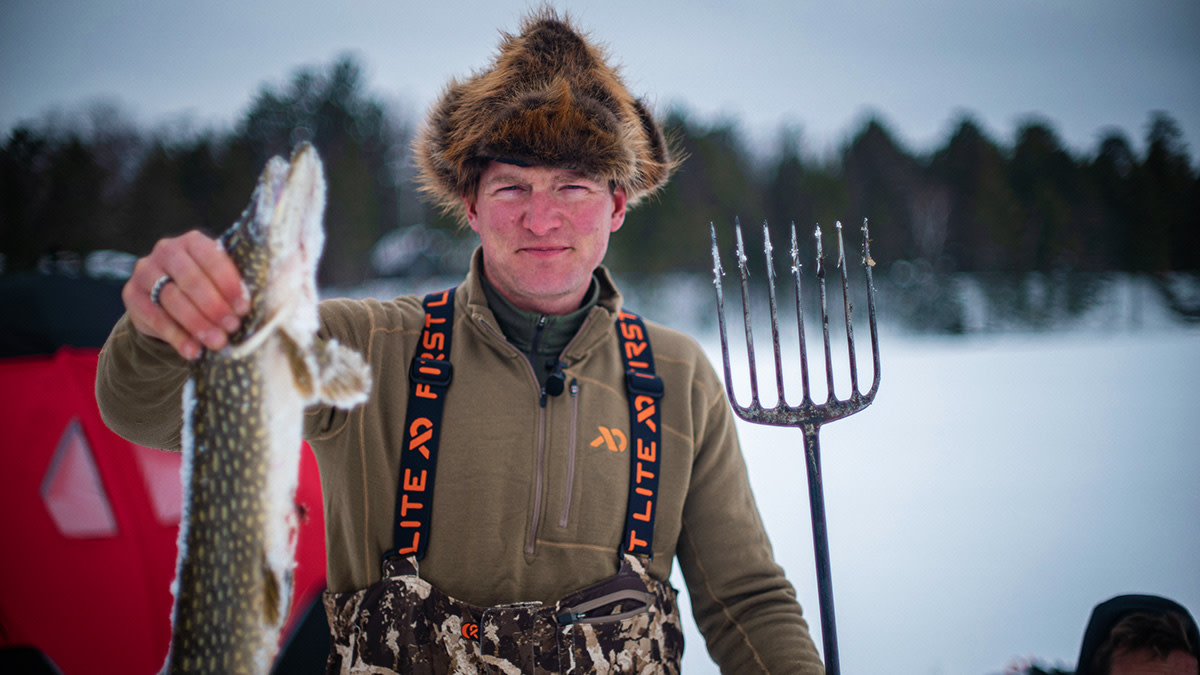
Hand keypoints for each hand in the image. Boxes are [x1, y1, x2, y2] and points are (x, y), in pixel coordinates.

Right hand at [122, 230, 249, 359]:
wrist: (165, 304)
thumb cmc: (206, 289)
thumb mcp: (220, 281)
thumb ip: (240, 283)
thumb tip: (276, 294)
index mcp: (194, 241)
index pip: (212, 258)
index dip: (229, 283)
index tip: (244, 307)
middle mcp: (166, 250)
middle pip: (191, 279)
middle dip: (214, 306)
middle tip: (232, 328)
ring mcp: (145, 271)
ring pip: (172, 299)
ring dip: (197, 323)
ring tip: (217, 343)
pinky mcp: (131, 294)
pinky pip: (154, 317)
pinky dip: (176, 336)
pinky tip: (192, 351)